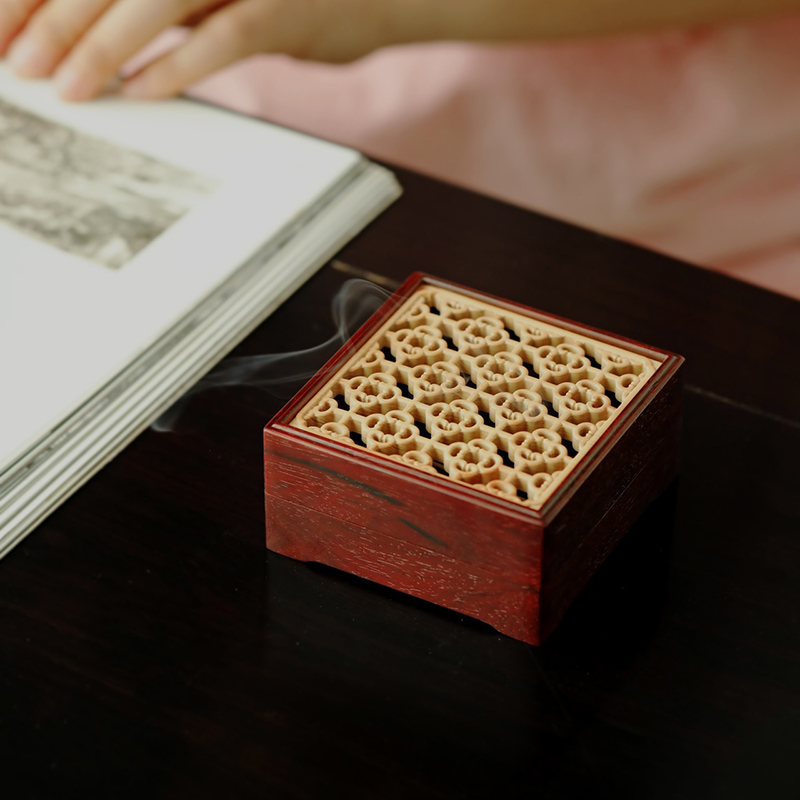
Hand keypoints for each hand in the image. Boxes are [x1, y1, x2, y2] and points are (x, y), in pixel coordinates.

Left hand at [0, 0, 417, 100]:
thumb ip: (165, 7)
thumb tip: (97, 40)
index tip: (3, 34)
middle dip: (55, 19)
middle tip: (20, 66)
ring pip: (158, 0)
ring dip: (104, 47)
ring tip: (66, 89)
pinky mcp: (282, 8)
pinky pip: (222, 38)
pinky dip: (179, 67)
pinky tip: (140, 94)